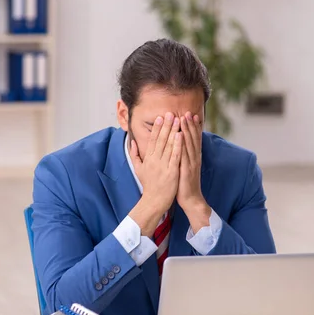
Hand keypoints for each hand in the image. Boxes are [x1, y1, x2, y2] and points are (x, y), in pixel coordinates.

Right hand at [129, 112, 182, 236]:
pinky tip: (181, 135)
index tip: (160, 117)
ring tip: (178, 120)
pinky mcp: (171, 172)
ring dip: (173, 131)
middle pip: (160, 140)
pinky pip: (175, 156)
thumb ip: (134, 154)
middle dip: (166, 125)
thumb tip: (132, 142)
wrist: (154, 201)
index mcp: (148, 159)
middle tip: (170, 113)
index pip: (152, 140)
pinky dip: (178, 145)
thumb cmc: (148, 185)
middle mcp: (154, 160)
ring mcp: (163, 166)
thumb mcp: (138, 169)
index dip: (156, 128)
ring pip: (168, 145)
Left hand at [177, 112, 210, 232]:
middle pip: (193, 138)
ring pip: (189, 144)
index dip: (193, 127)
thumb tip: (181, 146)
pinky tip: (180, 135)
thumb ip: (184, 156)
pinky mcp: (186, 170)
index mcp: (193, 157)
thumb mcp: (185, 167)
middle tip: (188, 112)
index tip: (190, 114)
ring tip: (184, 119)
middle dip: (190, 125)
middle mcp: (194, 158)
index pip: (194, 139)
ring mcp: (191, 163)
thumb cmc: (185, 183)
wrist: (191, 199)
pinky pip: (184, 154)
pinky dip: (182, 144)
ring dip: (187, 130)